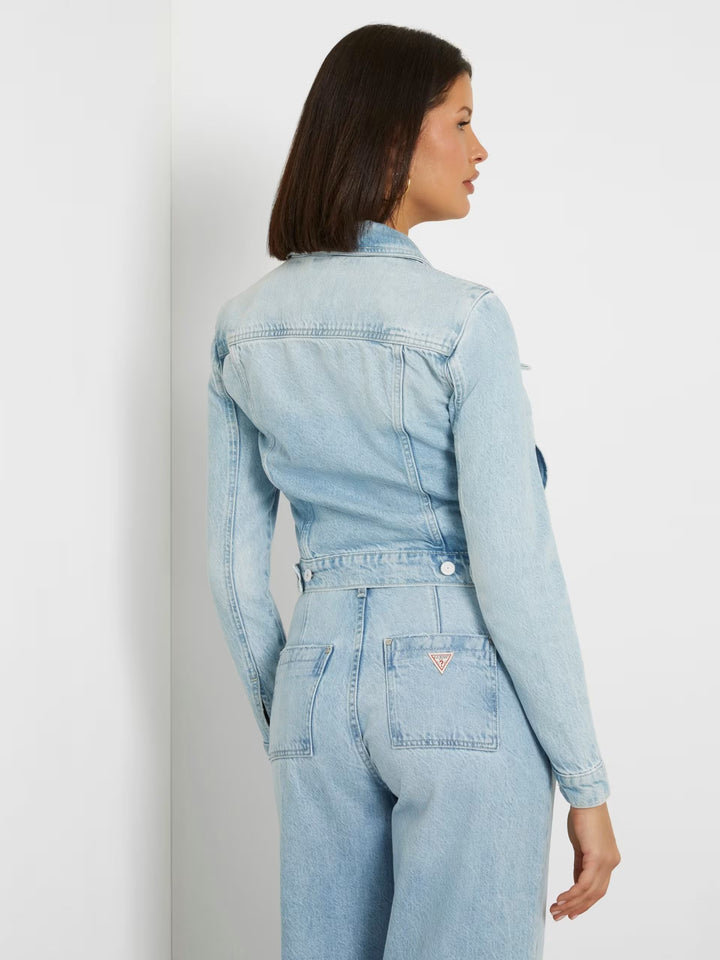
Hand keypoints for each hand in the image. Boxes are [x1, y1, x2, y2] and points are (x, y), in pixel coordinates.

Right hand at [549, 802, 620, 921]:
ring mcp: (606, 861)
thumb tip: (575, 882)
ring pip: (589, 892)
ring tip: (556, 909)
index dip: (585, 903)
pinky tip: (561, 898)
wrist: (587, 798)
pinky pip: (584, 882)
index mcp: (609, 860)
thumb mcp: (581, 845)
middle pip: (595, 894)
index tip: (570, 912)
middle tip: (559, 916)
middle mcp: (611, 863)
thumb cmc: (583, 817)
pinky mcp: (597, 857)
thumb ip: (581, 865)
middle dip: (577, 908)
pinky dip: (573, 893)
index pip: (598, 889)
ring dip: (571, 903)